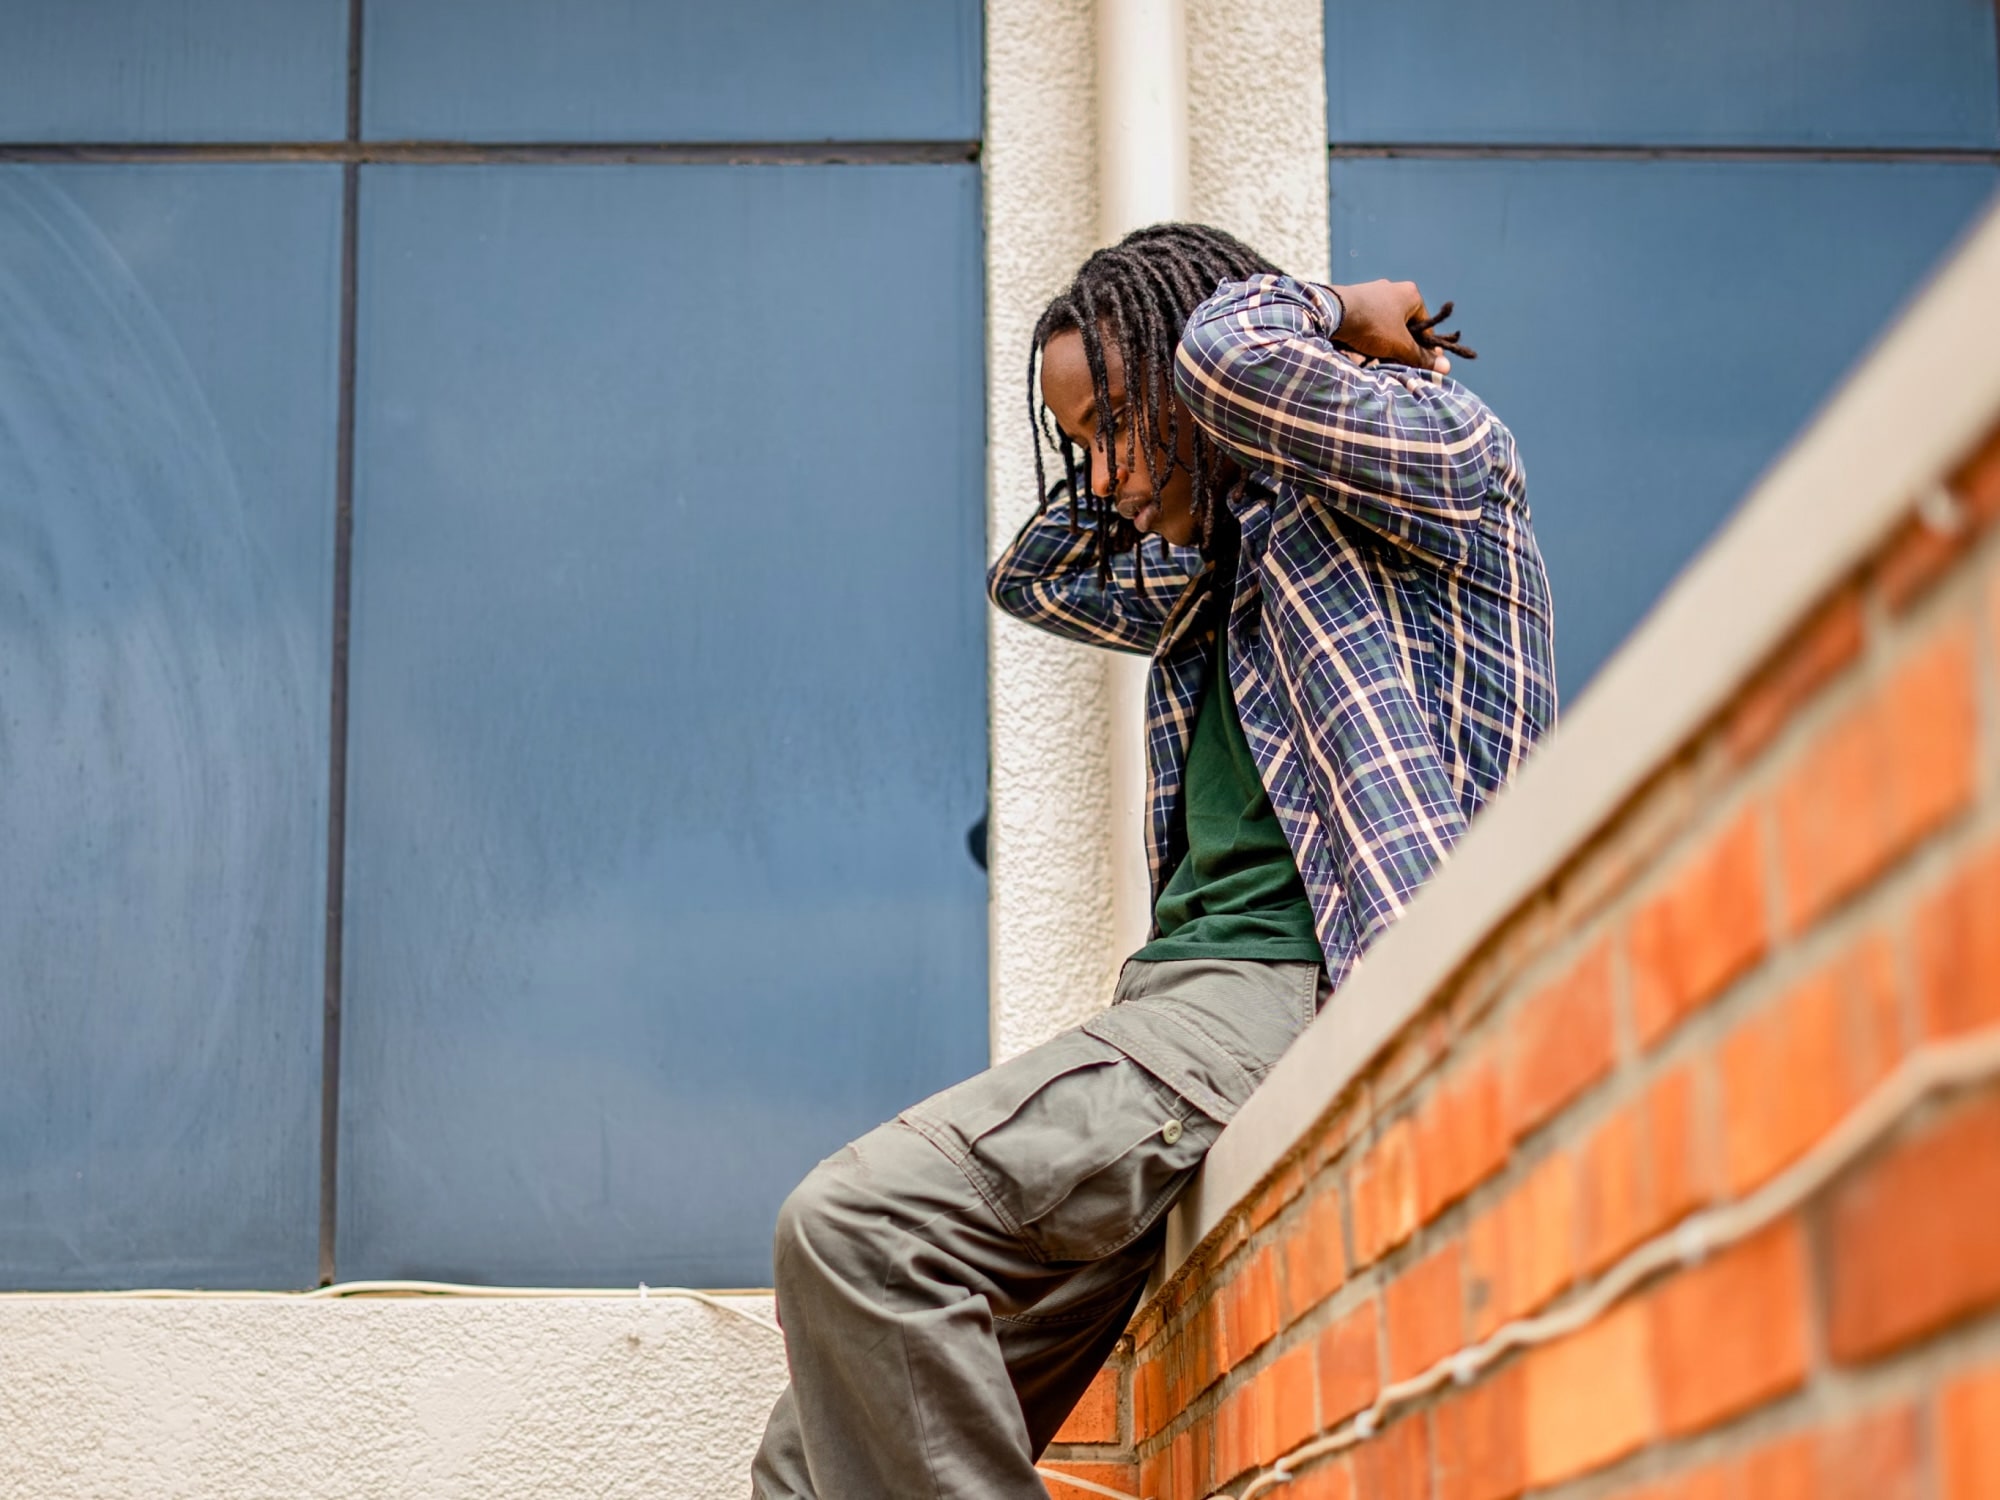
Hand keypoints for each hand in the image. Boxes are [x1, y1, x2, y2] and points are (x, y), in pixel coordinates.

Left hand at [1329, 279, 1462, 373]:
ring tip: (1379, 360)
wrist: (1333, 313)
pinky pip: (1370, 324)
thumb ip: (1421, 357)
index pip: (1426, 326)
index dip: (1426, 348)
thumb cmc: (1373, 325)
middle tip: (1399, 364)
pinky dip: (1370, 338)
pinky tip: (1364, 351)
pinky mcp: (1355, 302)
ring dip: (1385, 345)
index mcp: (1411, 294)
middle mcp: (1393, 290)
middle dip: (1402, 347)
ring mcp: (1373, 294)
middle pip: (1405, 327)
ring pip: (1386, 327)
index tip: (1423, 365)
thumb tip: (1446, 368)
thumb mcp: (1400, 345)